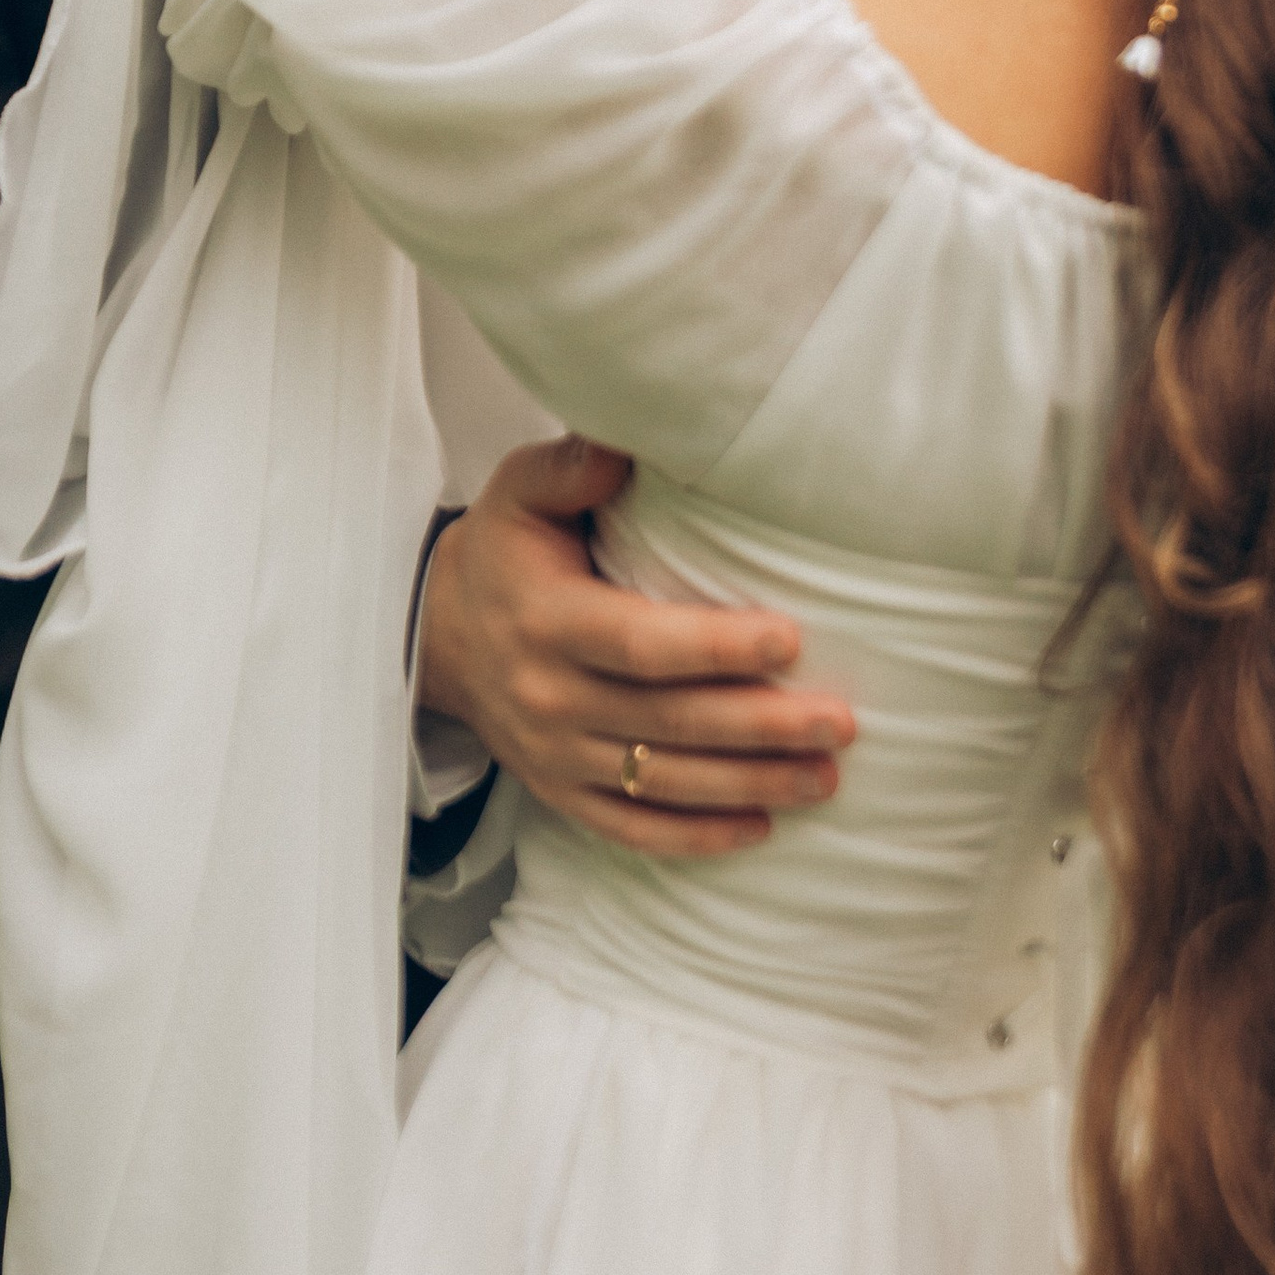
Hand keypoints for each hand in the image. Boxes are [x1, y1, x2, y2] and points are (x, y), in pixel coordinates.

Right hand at [419, 438, 855, 859]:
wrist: (436, 633)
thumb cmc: (505, 552)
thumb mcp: (521, 493)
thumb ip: (574, 467)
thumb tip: (630, 437)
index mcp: (546, 620)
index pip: (639, 643)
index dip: (714, 648)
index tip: (789, 639)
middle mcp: (549, 696)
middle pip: (666, 722)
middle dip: (759, 727)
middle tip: (838, 723)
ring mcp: (554, 755)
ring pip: (660, 782)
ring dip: (748, 785)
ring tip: (825, 777)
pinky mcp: (559, 793)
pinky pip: (629, 828)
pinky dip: (694, 836)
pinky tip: (760, 829)